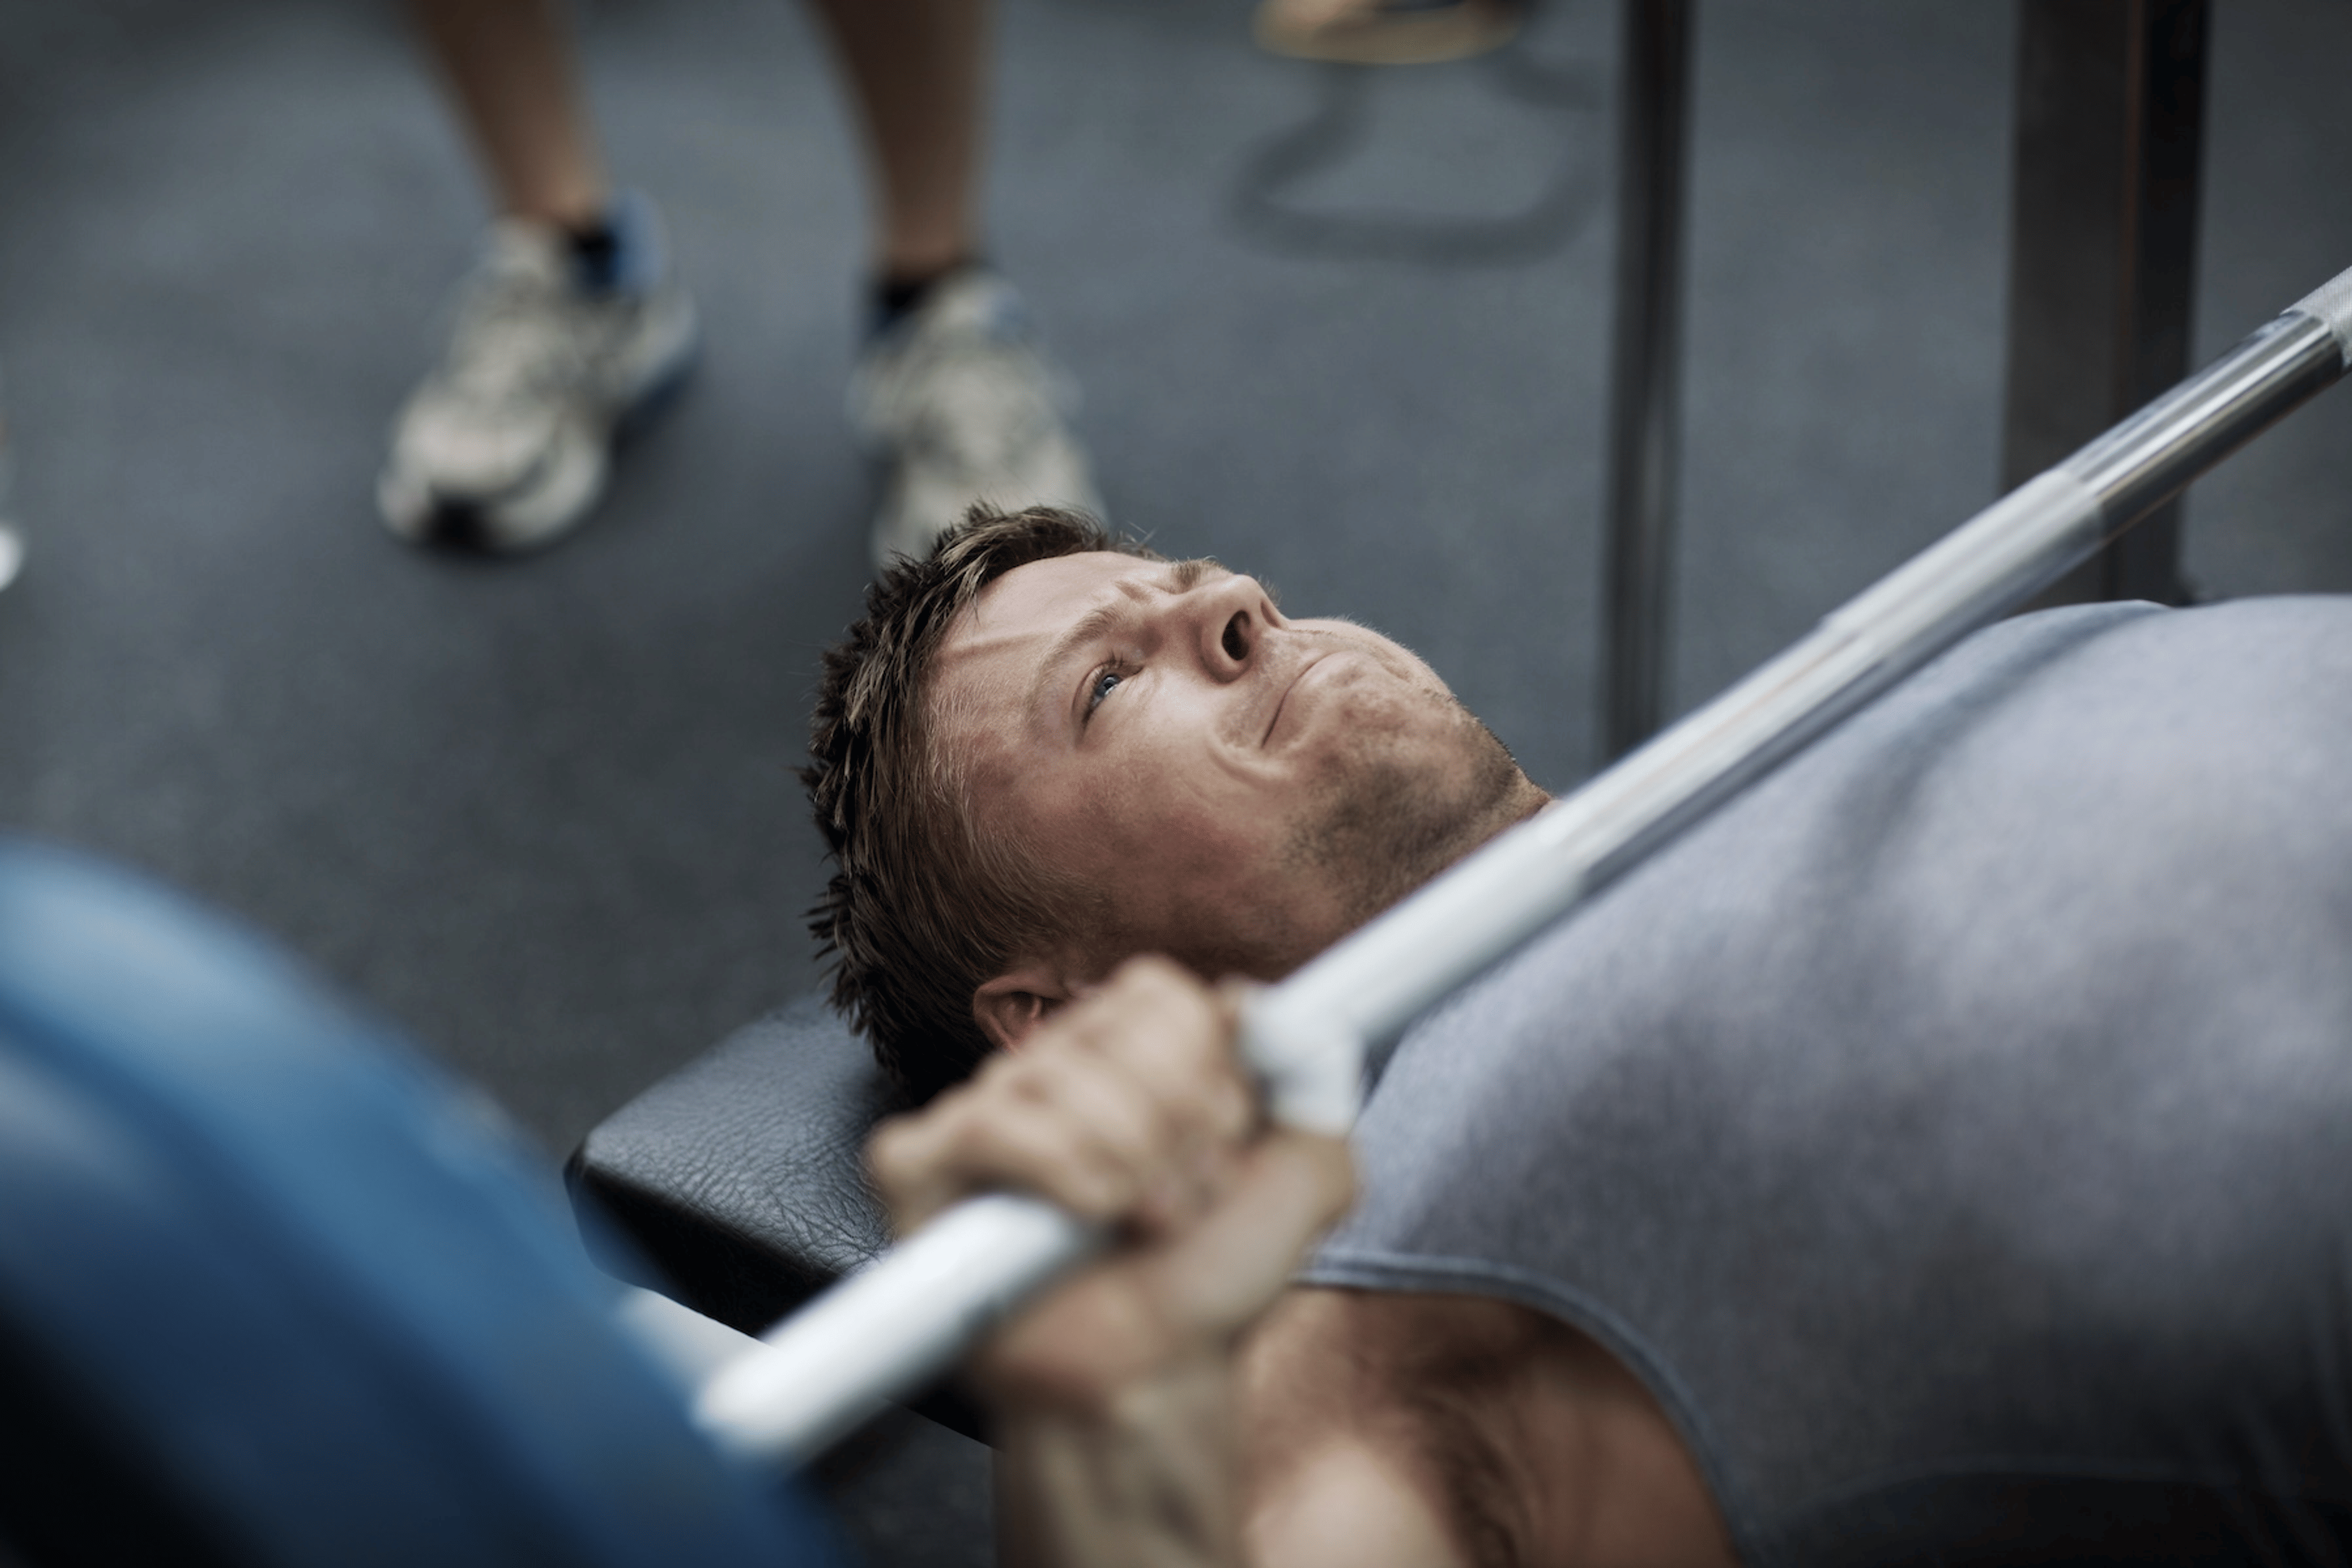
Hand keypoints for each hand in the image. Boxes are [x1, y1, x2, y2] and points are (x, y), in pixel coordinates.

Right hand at [866, 956, 1354, 1417]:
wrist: (1151, 1376)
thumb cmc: (1208, 1279)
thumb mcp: (1308, 1179)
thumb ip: (1310, 1077)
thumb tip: (1251, 999)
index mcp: (1126, 1051)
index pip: (1157, 995)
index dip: (1205, 1071)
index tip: (1222, 1143)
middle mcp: (1048, 1069)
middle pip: (1110, 1028)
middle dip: (1172, 1128)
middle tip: (1182, 1199)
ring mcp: (980, 1112)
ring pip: (1055, 1074)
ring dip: (1125, 1164)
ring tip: (1138, 1223)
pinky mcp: (919, 1164)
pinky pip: (985, 1123)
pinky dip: (1053, 1172)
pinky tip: (1080, 1220)